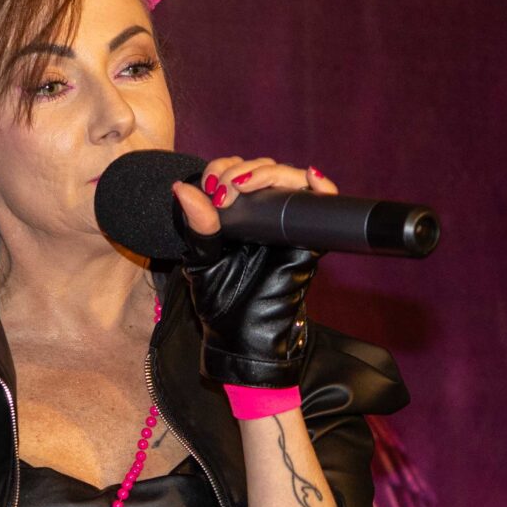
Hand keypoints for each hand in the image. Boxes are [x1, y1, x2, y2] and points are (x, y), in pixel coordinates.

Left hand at [169, 157, 336, 387]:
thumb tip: (183, 188)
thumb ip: (197, 226)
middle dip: (243, 170)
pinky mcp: (309, 241)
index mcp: (237, 215)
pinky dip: (322, 186)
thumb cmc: (221, 302)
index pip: (236, 172)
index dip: (224, 168)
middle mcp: (264, 215)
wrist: (243, 338)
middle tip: (225, 191)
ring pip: (290, 180)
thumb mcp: (200, 261)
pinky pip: (323, 207)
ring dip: (271, 173)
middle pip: (265, 169)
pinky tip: (310, 177)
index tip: (211, 187)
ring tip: (246, 185)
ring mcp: (288, 225)